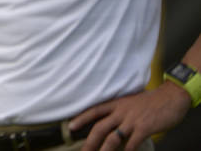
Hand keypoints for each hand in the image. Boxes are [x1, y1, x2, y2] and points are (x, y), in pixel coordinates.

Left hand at [69, 83, 190, 150]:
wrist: (170, 97)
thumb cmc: (151, 101)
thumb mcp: (130, 101)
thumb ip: (119, 110)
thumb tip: (110, 119)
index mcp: (116, 104)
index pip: (94, 110)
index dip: (81, 118)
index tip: (70, 127)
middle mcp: (121, 111)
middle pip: (100, 127)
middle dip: (90, 141)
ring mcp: (132, 120)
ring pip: (113, 137)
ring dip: (105, 149)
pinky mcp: (144, 128)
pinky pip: (132, 142)